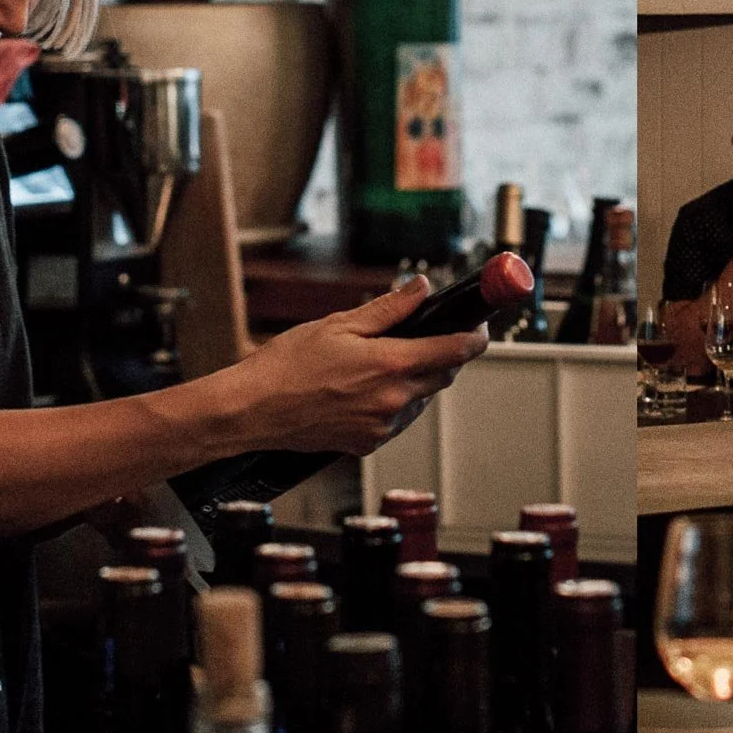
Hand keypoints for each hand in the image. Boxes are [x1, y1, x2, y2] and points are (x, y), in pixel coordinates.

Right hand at [209, 276, 487, 455]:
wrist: (253, 410)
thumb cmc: (287, 365)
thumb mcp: (339, 324)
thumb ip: (389, 308)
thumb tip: (421, 288)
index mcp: (390, 365)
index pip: (457, 351)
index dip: (475, 337)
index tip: (478, 327)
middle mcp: (393, 400)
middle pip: (443, 375)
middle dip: (442, 354)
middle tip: (423, 336)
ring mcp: (382, 426)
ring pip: (420, 398)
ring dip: (415, 379)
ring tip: (378, 364)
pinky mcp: (368, 443)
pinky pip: (397, 419)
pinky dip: (392, 402)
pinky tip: (363, 389)